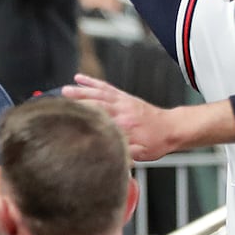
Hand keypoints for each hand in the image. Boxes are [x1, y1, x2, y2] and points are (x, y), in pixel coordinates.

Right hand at [60, 74, 185, 160]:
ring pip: (99, 93)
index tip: (69, 122)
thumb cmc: (158, 142)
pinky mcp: (124, 97)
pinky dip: (92, 82)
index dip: (84, 120)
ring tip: (64, 90)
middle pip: (97, 103)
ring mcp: (123, 101)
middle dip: (78, 101)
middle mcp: (123, 110)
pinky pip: (106, 87)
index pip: (101, 122)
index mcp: (125, 126)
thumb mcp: (142, 154)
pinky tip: (80, 78)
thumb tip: (107, 156)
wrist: (173, 128)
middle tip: (61, 102)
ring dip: (81, 90)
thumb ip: (125, 154)